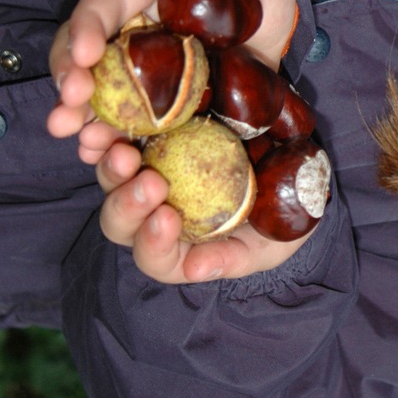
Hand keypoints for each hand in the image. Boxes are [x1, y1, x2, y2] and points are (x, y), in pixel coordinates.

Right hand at [48, 0, 296, 157]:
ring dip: (82, 121)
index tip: (87, 55)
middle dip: (70, 82)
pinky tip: (106, 159)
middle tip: (69, 110)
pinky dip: (110, 142)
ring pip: (94, 96)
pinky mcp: (153, 109)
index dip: (88, 27)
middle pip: (81, 54)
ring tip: (84, 143)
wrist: (274, 44)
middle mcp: (127, 35)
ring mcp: (136, 75)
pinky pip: (122, 125)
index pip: (103, 4)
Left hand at [95, 141, 311, 282]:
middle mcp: (154, 221)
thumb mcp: (268, 244)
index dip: (153, 243)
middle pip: (121, 222)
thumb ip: (233, 259)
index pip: (155, 258)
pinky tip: (104, 128)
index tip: (168, 218)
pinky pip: (118, 144)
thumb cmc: (280, 218)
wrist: (292, 170)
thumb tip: (195, 269)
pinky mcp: (149, 148)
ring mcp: (146, 183)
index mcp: (179, 252)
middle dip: (128, 203)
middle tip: (152, 182)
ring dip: (111, 169)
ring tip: (123, 151)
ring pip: (112, 183)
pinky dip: (107, 138)